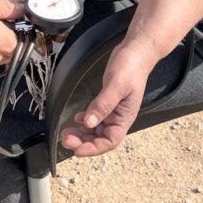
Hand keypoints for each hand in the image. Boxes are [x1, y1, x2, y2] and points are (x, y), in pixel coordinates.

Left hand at [61, 41, 153, 156]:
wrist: (136, 51)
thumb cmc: (132, 67)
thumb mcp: (116, 85)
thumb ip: (103, 104)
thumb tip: (89, 122)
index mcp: (124, 117)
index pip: (109, 141)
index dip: (93, 149)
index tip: (77, 150)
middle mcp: (119, 117)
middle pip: (100, 138)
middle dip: (83, 142)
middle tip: (66, 139)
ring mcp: (113, 110)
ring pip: (96, 129)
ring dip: (82, 133)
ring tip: (67, 132)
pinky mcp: (107, 101)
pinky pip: (95, 116)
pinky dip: (86, 120)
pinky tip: (77, 118)